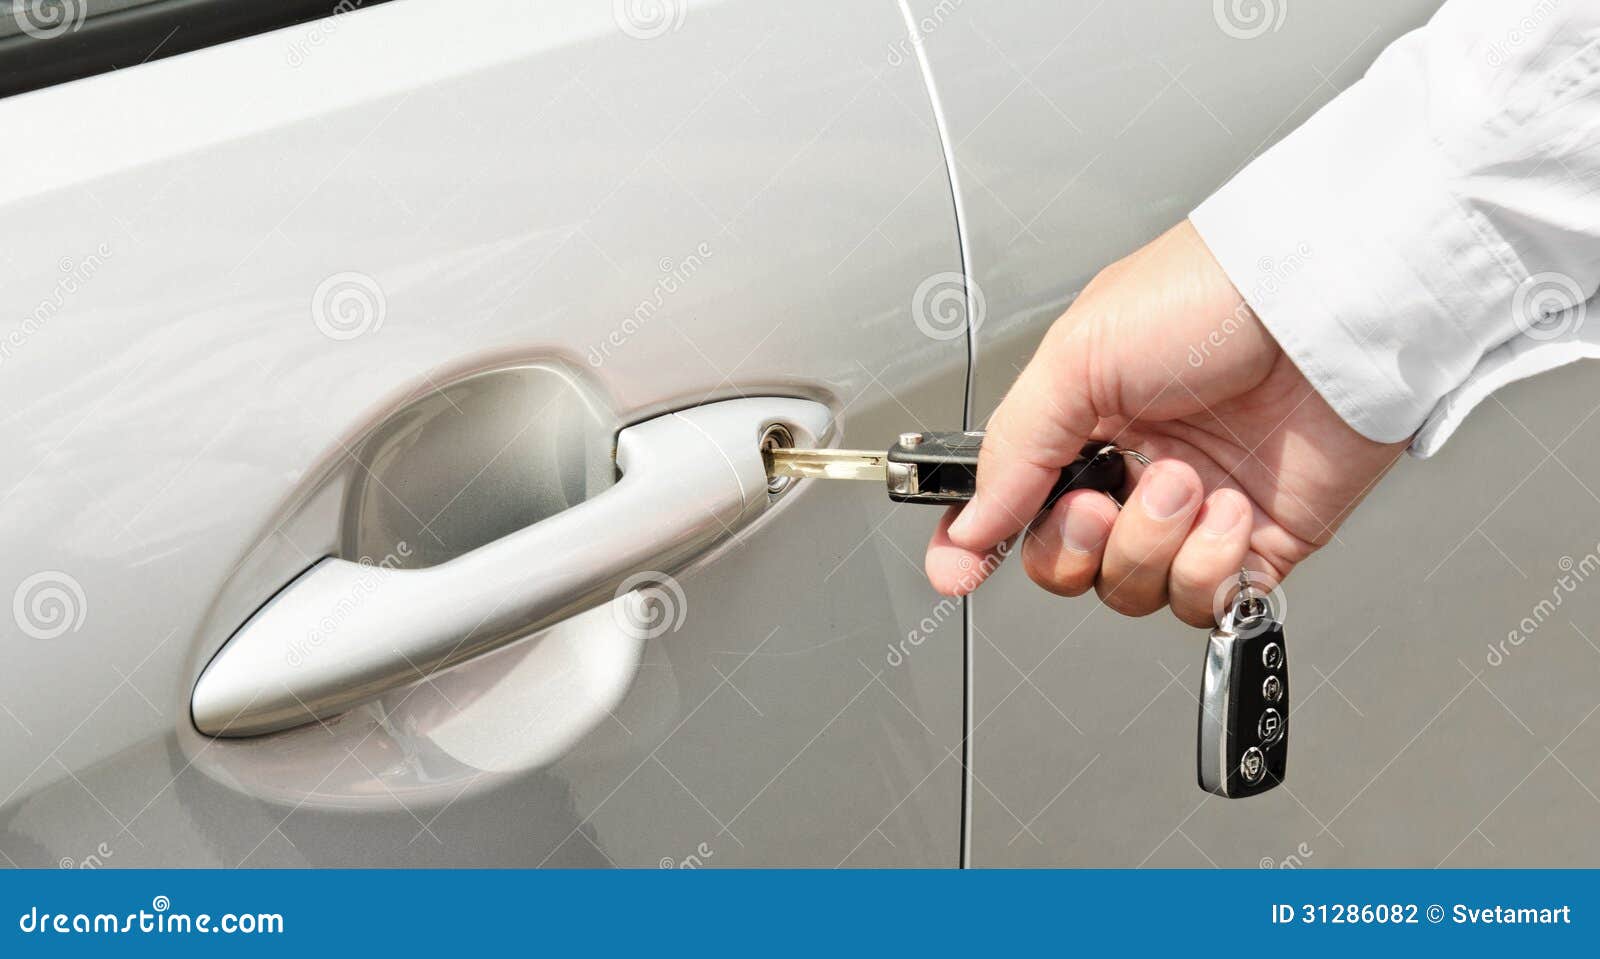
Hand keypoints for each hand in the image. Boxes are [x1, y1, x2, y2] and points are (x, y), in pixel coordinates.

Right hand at [924, 220, 1406, 624]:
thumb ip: (1012, 452)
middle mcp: (1133, 469)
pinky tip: (1228, 511)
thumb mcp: (1076, 358)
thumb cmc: (1207, 296)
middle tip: (1102, 501)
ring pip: (1134, 589)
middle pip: (1068, 563)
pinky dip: (1210, 567)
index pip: (1012, 504)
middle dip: (1077, 545)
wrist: (1322, 308)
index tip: (956, 571)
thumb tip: (969, 525)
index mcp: (1081, 422)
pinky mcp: (1258, 541)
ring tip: (1185, 482)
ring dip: (1152, 544)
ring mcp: (1195, 511)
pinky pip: (1208, 600)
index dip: (977, 544)